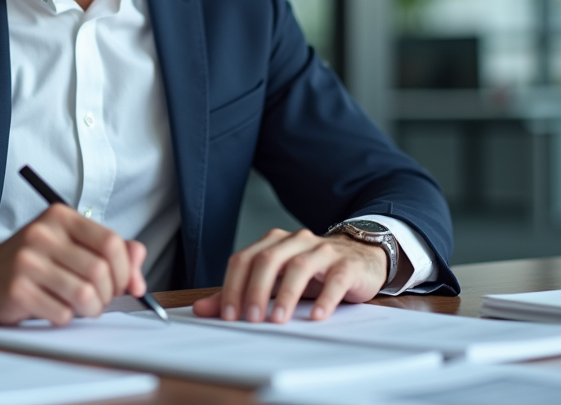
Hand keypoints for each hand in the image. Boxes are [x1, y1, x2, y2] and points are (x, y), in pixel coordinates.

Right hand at [0, 204, 147, 324]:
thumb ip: (110, 252)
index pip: (111, 242)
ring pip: (84, 295)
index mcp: (61, 217)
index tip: (126, 285)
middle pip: (100, 271)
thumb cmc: (34, 262)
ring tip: (81, 307)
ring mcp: (27, 261)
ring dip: (90, 310)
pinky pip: (62, 313)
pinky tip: (53, 308)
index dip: (125, 270)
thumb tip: (138, 270)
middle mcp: (43, 234)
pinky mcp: (16, 289)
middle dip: (108, 295)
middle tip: (99, 300)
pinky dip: (65, 317)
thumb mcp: (70, 246)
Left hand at [191, 228, 386, 323]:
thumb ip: (239, 293)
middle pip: (268, 260)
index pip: (244, 259)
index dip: (233, 286)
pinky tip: (316, 316)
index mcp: (273, 243)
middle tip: (252, 319)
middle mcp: (296, 241)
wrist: (360, 258)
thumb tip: (201, 310)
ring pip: (299, 266)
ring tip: (278, 320)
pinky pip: (335, 279)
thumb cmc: (312, 272)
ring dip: (287, 295)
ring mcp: (322, 250)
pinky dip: (325, 298)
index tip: (228, 315)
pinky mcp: (346, 265)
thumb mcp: (274, 281)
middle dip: (256, 290)